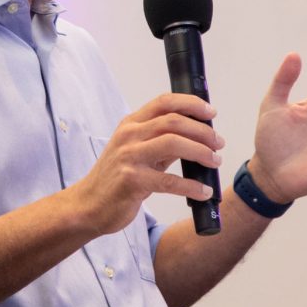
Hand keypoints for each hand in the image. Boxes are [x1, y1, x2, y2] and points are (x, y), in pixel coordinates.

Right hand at [67, 94, 223, 235]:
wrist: (88, 204)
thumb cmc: (116, 177)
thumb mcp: (136, 151)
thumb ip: (161, 140)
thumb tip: (196, 134)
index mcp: (131, 124)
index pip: (164, 102)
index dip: (192, 103)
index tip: (211, 112)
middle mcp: (129, 135)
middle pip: (173, 121)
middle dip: (202, 131)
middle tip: (218, 143)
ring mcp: (129, 157)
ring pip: (174, 143)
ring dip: (201, 152)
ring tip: (215, 161)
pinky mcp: (132, 181)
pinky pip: (170, 181)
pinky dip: (192, 186)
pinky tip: (203, 191)